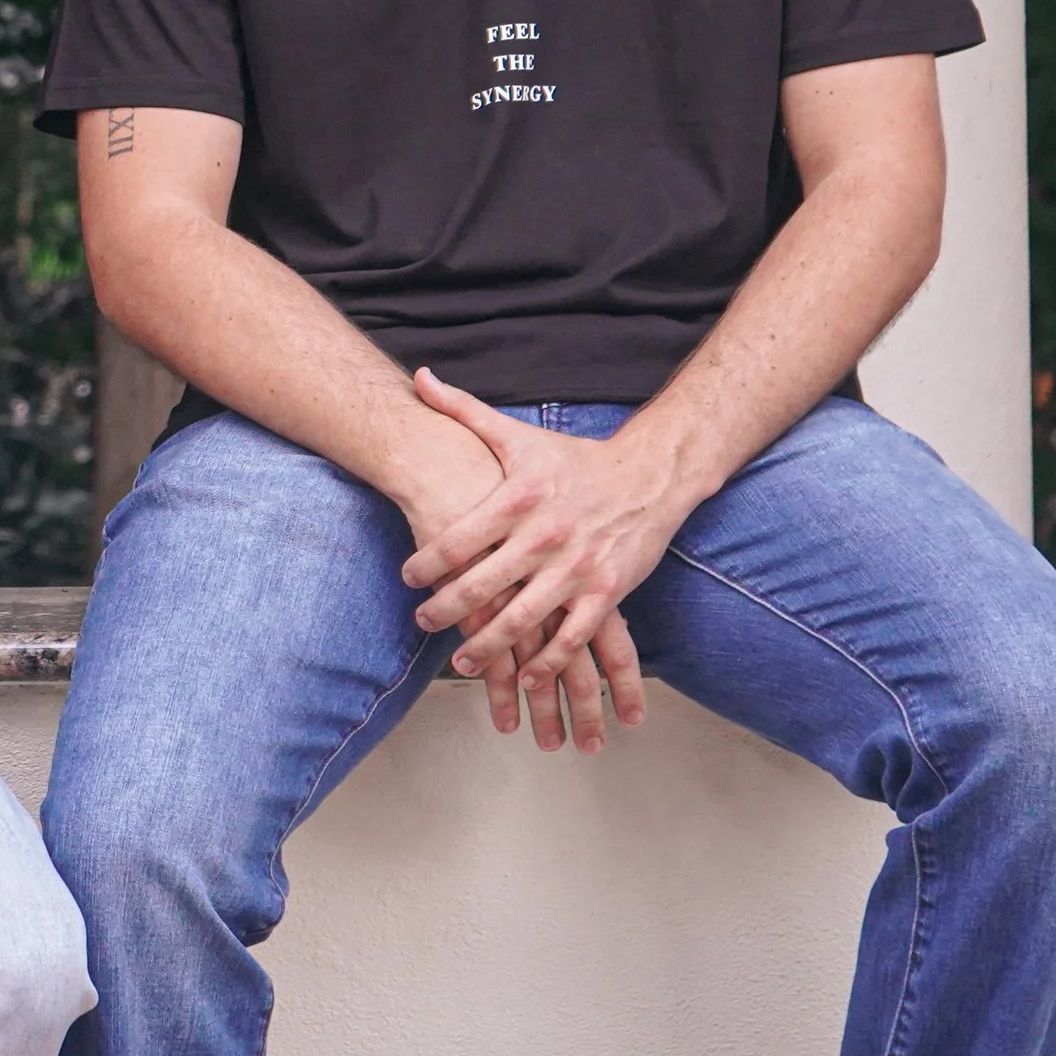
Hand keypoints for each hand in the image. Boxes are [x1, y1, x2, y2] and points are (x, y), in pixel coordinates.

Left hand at [401, 372, 671, 731]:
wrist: (647, 477)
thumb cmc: (573, 459)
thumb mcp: (518, 435)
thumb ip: (464, 410)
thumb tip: (420, 379)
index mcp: (519, 498)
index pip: (460, 537)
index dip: (428, 562)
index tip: (407, 577)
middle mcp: (545, 536)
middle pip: (484, 584)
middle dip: (447, 608)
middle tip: (422, 621)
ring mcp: (577, 568)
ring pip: (523, 618)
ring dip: (489, 644)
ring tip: (462, 659)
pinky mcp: (606, 592)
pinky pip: (572, 636)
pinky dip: (547, 661)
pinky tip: (525, 676)